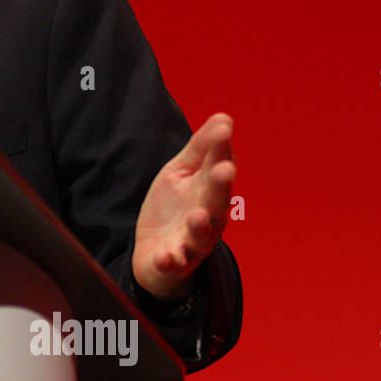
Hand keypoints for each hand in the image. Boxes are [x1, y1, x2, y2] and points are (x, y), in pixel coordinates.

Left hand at [132, 112, 235, 299]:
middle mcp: (208, 217)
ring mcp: (192, 241)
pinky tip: (166, 256)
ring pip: (201, 234)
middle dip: (220, 185)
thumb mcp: (181, 173)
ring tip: (198, 215)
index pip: (217, 167)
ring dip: (200, 225)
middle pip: (216, 200)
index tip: (223, 130)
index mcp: (211, 192)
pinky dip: (170, 260)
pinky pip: (174, 262)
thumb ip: (200, 149)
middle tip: (224, 168)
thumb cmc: (174, 208)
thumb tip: (224, 118)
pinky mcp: (174, 262)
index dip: (220, 150)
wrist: (156, 253)